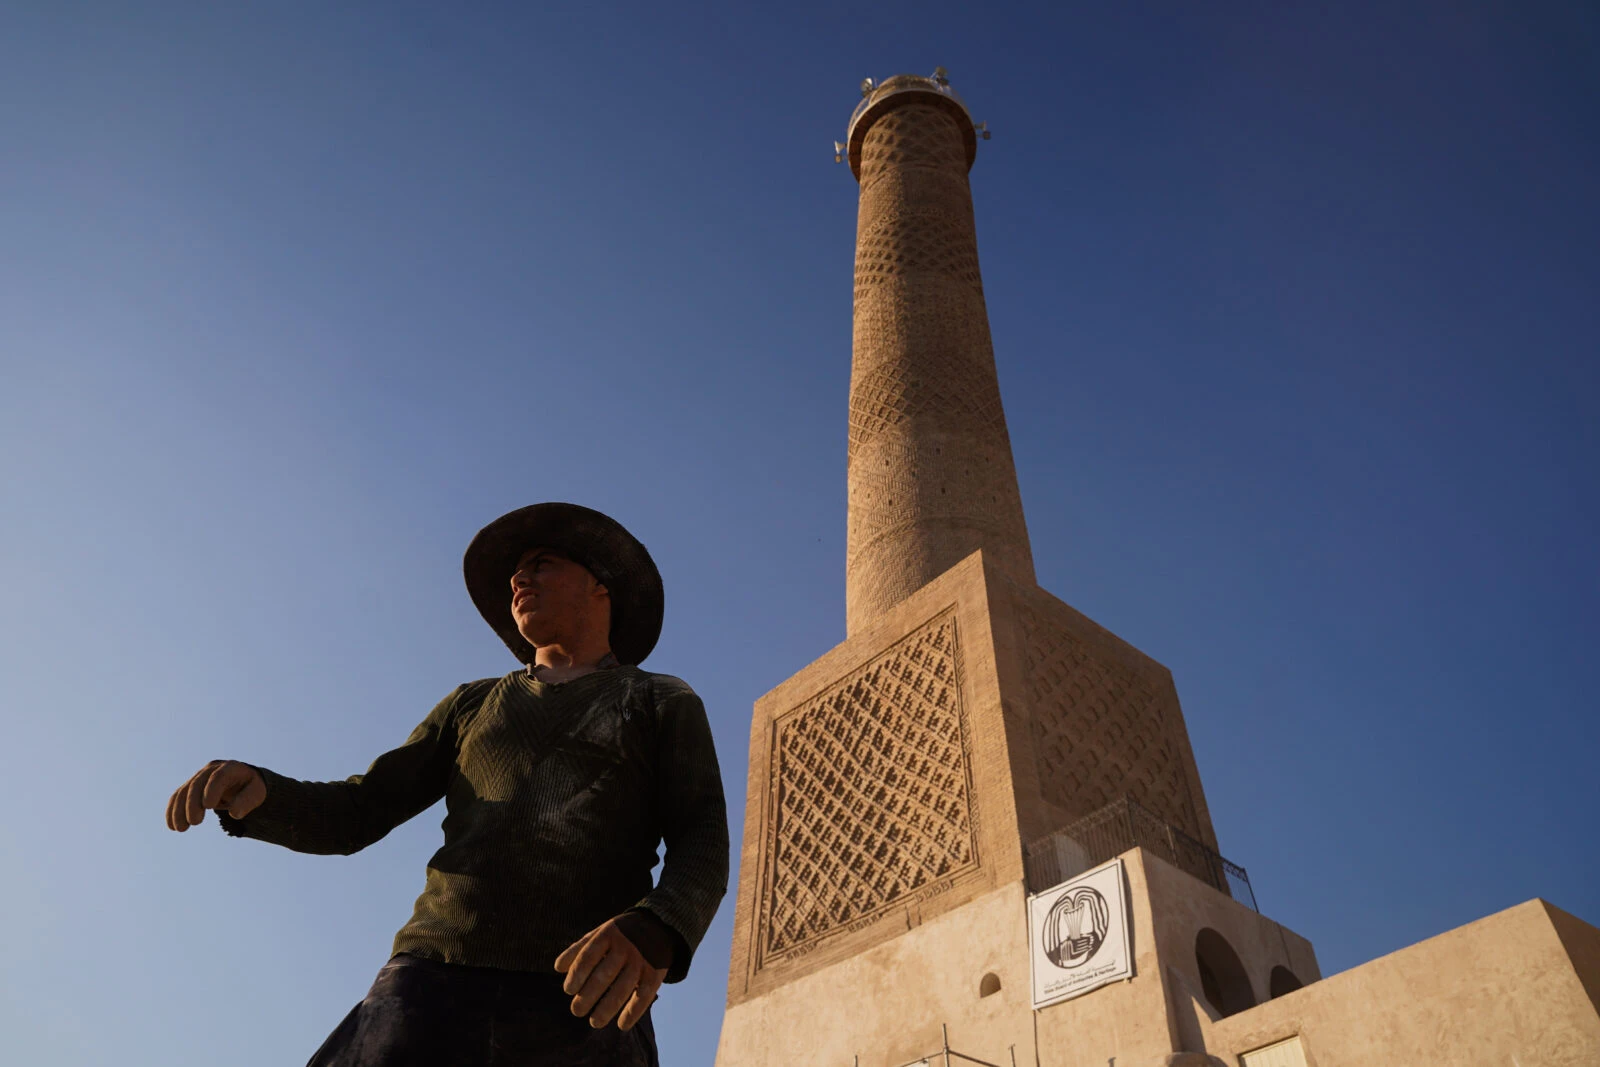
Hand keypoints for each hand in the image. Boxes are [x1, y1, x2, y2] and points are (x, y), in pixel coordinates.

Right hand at [165, 760, 265, 830]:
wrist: (242, 781)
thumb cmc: (250, 787)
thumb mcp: (257, 793)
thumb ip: (248, 801)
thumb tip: (234, 813)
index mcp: (231, 768)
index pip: (218, 776)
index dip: (212, 789)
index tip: (208, 806)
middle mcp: (212, 769)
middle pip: (197, 783)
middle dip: (193, 803)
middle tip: (195, 822)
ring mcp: (199, 777)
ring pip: (184, 791)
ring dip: (179, 810)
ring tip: (181, 828)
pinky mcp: (191, 786)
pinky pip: (178, 796)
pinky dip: (173, 810)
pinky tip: (172, 826)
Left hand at [553, 917, 667, 1030]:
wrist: (659, 925)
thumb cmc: (621, 934)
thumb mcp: (601, 933)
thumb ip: (579, 949)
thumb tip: (558, 968)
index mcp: (608, 935)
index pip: (588, 956)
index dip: (576, 975)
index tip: (568, 990)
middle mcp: (625, 947)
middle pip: (604, 975)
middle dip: (587, 996)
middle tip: (576, 1011)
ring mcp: (641, 960)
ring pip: (622, 988)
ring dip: (607, 1009)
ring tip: (594, 1022)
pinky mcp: (656, 973)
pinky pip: (644, 996)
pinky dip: (633, 1012)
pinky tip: (622, 1025)